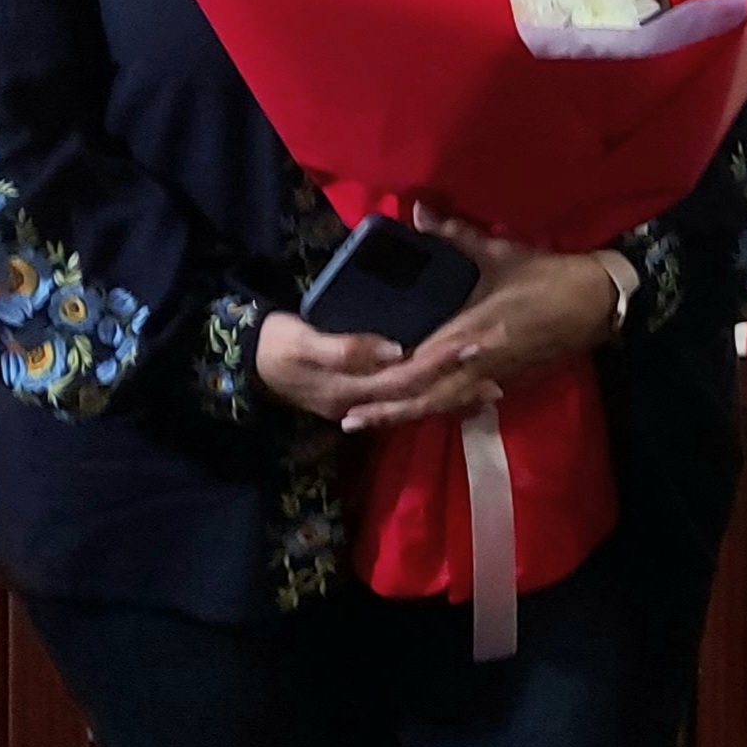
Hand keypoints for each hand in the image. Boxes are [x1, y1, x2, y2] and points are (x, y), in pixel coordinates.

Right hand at [255, 311, 499, 431]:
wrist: (248, 363)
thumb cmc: (276, 345)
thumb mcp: (303, 343)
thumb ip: (345, 348)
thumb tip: (395, 350)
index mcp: (352, 388)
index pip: (407, 376)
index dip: (441, 361)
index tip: (473, 343)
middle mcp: (363, 401)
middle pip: (419, 394)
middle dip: (457, 383)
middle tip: (499, 368)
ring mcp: (362, 403)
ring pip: (415, 403)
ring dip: (452, 395)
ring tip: (491, 386)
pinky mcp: (361, 396)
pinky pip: (404, 399)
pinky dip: (432, 395)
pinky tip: (454, 390)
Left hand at [327, 205, 623, 432]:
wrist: (595, 302)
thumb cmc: (547, 276)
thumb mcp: (500, 252)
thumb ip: (455, 236)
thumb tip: (417, 210)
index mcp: (472, 333)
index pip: (419, 365)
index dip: (385, 379)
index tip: (353, 383)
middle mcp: (477, 363)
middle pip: (424, 397)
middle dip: (386, 409)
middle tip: (347, 419)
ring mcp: (491, 377)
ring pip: (441, 406)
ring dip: (405, 415)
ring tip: (370, 422)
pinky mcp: (504, 382)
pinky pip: (461, 403)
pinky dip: (435, 410)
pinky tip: (417, 412)